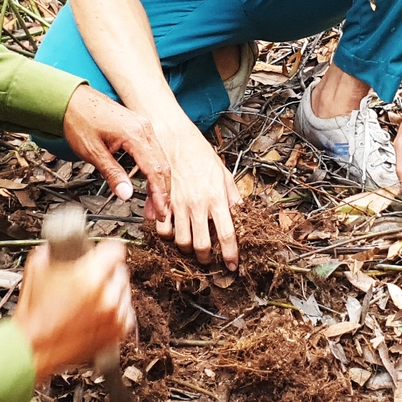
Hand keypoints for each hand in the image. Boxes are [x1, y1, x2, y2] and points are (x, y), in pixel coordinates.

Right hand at [17, 236, 136, 380]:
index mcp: (90, 276)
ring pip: (125, 291)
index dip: (107, 249)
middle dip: (106, 271)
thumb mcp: (37, 269)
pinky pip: (126, 313)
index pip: (116, 249)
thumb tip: (61, 246)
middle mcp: (107, 296)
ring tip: (92, 297)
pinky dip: (116, 311)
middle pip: (120, 270)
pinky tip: (99, 312)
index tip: (104, 251)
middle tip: (90, 277)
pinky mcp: (118, 332)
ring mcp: (115, 315)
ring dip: (112, 291)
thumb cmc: (34, 315)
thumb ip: (55, 251)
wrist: (33, 348)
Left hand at [62, 85, 170, 225]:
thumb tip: (125, 194)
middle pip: (162, 166)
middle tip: (158, 214)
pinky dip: (152, 171)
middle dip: (162, 192)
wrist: (70, 99)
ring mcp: (143, 127)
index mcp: (135, 134)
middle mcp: (144, 128)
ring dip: (158, 183)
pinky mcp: (138, 128)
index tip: (159, 211)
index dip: (159, 194)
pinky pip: (152, 152)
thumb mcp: (93, 152)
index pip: (155, 170)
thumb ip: (112, 174)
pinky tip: (147, 184)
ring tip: (152, 204)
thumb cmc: (78, 119)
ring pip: (160, 160)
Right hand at [152, 117, 239, 268]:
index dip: (230, 253)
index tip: (233, 265)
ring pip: (181, 241)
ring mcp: (178, 205)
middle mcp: (197, 204)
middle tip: (209, 260)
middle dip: (206, 258)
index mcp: (216, 198)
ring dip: (187, 249)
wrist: (172, 137)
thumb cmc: (198, 151)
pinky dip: (167, 235)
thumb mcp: (223, 172)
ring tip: (191, 248)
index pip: (226, 234)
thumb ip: (232, 195)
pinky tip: (172, 232)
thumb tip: (240, 212)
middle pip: (202, 245)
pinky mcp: (162, 201)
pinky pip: (162, 228)